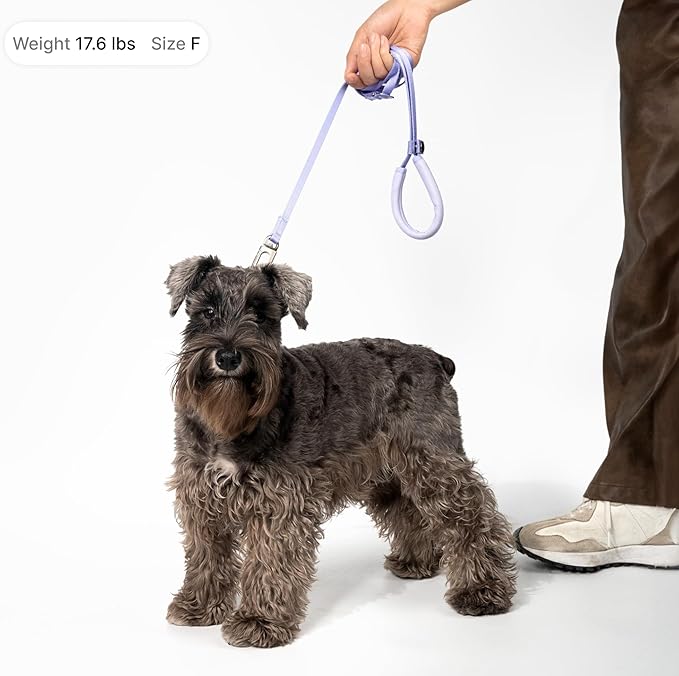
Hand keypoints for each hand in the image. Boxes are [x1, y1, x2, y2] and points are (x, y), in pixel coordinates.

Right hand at [345, 0, 469, 88]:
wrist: (404, 9)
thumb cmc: (385, 19)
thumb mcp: (362, 37)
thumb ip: (353, 58)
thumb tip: (348, 77)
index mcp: (369, 63)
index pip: (360, 82)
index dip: (355, 82)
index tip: (351, 76)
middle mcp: (381, 69)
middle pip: (367, 81)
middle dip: (364, 63)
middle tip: (366, 46)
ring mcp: (392, 70)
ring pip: (378, 75)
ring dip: (375, 54)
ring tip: (380, 39)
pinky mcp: (404, 68)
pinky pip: (389, 70)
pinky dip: (385, 54)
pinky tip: (388, 44)